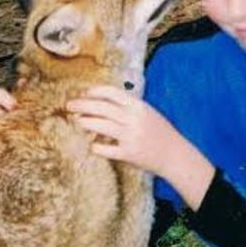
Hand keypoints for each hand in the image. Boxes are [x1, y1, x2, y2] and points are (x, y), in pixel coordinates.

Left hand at [67, 85, 214, 209]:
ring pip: (101, 125)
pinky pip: (106, 149)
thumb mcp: (147, 113)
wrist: (175, 155)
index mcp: (139, 106)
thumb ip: (127, 107)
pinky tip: (92, 146)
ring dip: (85, 122)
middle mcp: (134, 119)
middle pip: (102, 107)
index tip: (84, 93)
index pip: (112, 92)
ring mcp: (131, 137)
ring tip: (77, 120)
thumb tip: (101, 102)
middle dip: (82, 105)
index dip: (95, 91)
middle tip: (69, 105)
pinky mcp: (129, 154)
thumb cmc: (159, 132)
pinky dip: (96, 147)